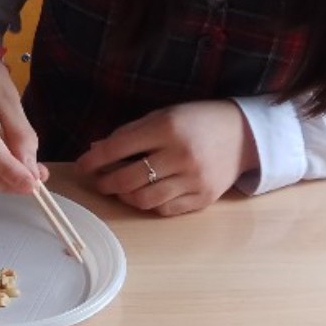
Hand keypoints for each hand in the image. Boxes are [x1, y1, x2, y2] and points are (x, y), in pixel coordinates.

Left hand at [76, 101, 258, 216]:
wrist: (243, 134)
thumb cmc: (196, 121)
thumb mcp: (163, 116)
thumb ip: (130, 133)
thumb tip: (96, 150)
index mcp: (167, 128)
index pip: (118, 148)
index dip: (94, 159)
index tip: (82, 165)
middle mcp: (180, 155)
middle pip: (128, 179)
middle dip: (105, 182)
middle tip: (98, 181)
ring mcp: (193, 180)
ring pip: (144, 200)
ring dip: (124, 197)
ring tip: (119, 189)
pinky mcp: (203, 199)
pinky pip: (165, 209)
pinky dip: (148, 205)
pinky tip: (144, 194)